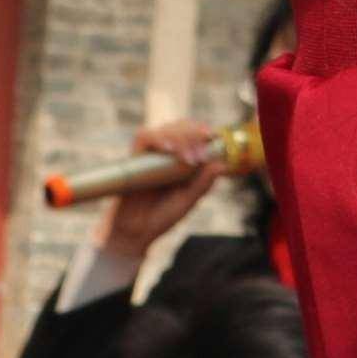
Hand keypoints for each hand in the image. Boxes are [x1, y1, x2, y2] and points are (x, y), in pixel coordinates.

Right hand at [97, 119, 227, 261]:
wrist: (135, 231)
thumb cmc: (161, 216)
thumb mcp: (187, 201)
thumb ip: (202, 184)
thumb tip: (222, 165)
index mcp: (180, 159)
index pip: (192, 133)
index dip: (201, 130)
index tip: (211, 136)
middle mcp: (165, 153)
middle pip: (180, 126)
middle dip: (193, 134)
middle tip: (199, 155)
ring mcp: (149, 154)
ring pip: (166, 129)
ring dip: (180, 139)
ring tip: (188, 160)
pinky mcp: (134, 157)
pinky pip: (144, 137)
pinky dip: (159, 139)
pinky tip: (169, 149)